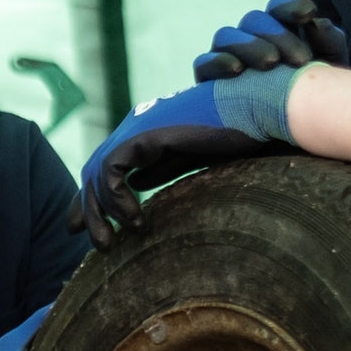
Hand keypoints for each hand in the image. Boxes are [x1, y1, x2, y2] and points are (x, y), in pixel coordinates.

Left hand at [68, 66, 305, 248]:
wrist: (264, 106)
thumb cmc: (243, 129)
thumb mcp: (194, 155)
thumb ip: (162, 167)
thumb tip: (137, 183)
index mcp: (147, 130)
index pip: (109, 166)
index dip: (96, 197)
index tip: (86, 226)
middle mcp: (136, 126)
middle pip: (96, 170)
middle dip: (88, 208)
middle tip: (96, 243)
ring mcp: (138, 127)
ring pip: (97, 173)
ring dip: (99, 213)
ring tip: (110, 244)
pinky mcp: (145, 133)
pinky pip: (112, 171)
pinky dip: (117, 200)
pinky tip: (135, 222)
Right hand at [193, 0, 346, 81]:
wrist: (295, 129)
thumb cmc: (313, 95)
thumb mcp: (330, 67)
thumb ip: (328, 42)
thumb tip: (317, 23)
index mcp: (278, 31)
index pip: (277, 8)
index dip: (289, 6)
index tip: (308, 14)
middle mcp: (248, 39)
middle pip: (253, 20)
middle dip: (276, 34)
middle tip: (299, 59)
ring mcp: (225, 57)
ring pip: (225, 36)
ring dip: (248, 45)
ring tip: (270, 64)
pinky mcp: (207, 79)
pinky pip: (203, 63)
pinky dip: (217, 61)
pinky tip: (236, 69)